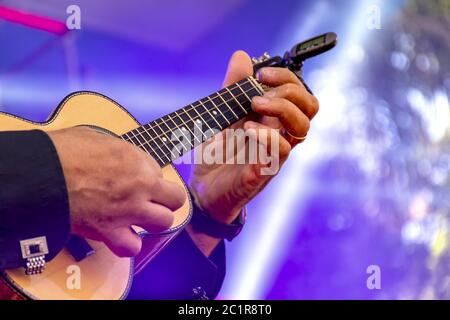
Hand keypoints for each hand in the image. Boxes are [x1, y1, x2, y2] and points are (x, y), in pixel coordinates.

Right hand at [48, 127, 185, 256]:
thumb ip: (117, 151)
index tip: (136, 178)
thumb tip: (118, 157)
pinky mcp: (109, 231)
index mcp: (138, 160)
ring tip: (136, 218)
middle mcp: (141, 186)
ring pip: (163, 222)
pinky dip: (127, 244)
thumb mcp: (96, 137)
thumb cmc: (64, 150)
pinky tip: (120, 236)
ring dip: (152, 221)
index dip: (149, 176)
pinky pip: (131, 247)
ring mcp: (128, 211)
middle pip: (175, 199)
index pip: (160, 172)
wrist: (42, 174)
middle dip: (164, 199)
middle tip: (148, 200)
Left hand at [190, 50, 318, 223]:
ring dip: (282, 109)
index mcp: (273, 120)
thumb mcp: (221, 114)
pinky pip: (280, 152)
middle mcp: (279, 136)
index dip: (288, 78)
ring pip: (302, 129)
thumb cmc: (216, 154)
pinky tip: (248, 129)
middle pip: (310, 108)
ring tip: (255, 104)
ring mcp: (274, 155)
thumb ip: (233, 87)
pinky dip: (267, 134)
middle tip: (261, 91)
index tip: (263, 73)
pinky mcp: (263, 172)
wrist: (201, 189)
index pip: (300, 94)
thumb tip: (242, 55)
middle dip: (290, 91)